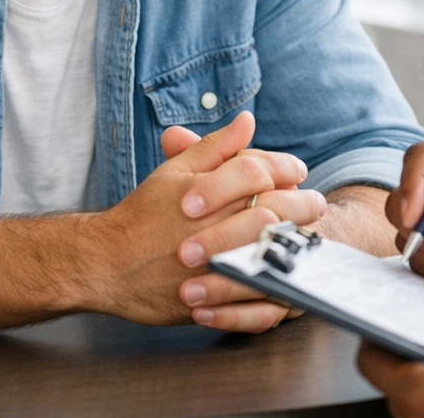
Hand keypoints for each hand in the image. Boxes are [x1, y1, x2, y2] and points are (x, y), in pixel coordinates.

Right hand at [79, 111, 326, 326]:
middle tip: (316, 203)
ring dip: (294, 245)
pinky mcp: (210, 302)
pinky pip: (255, 304)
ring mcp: (212, 267)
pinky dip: (274, 290)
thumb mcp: (175, 172)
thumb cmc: (142, 214)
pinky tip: (284, 278)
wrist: (106, 264)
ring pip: (268, 254)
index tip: (298, 170)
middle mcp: (212, 228)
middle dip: (302, 204)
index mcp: (206, 193)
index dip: (283, 165)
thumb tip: (247, 120)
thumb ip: (215, 147)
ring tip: (308, 239)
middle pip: (273, 210)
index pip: (258, 170)